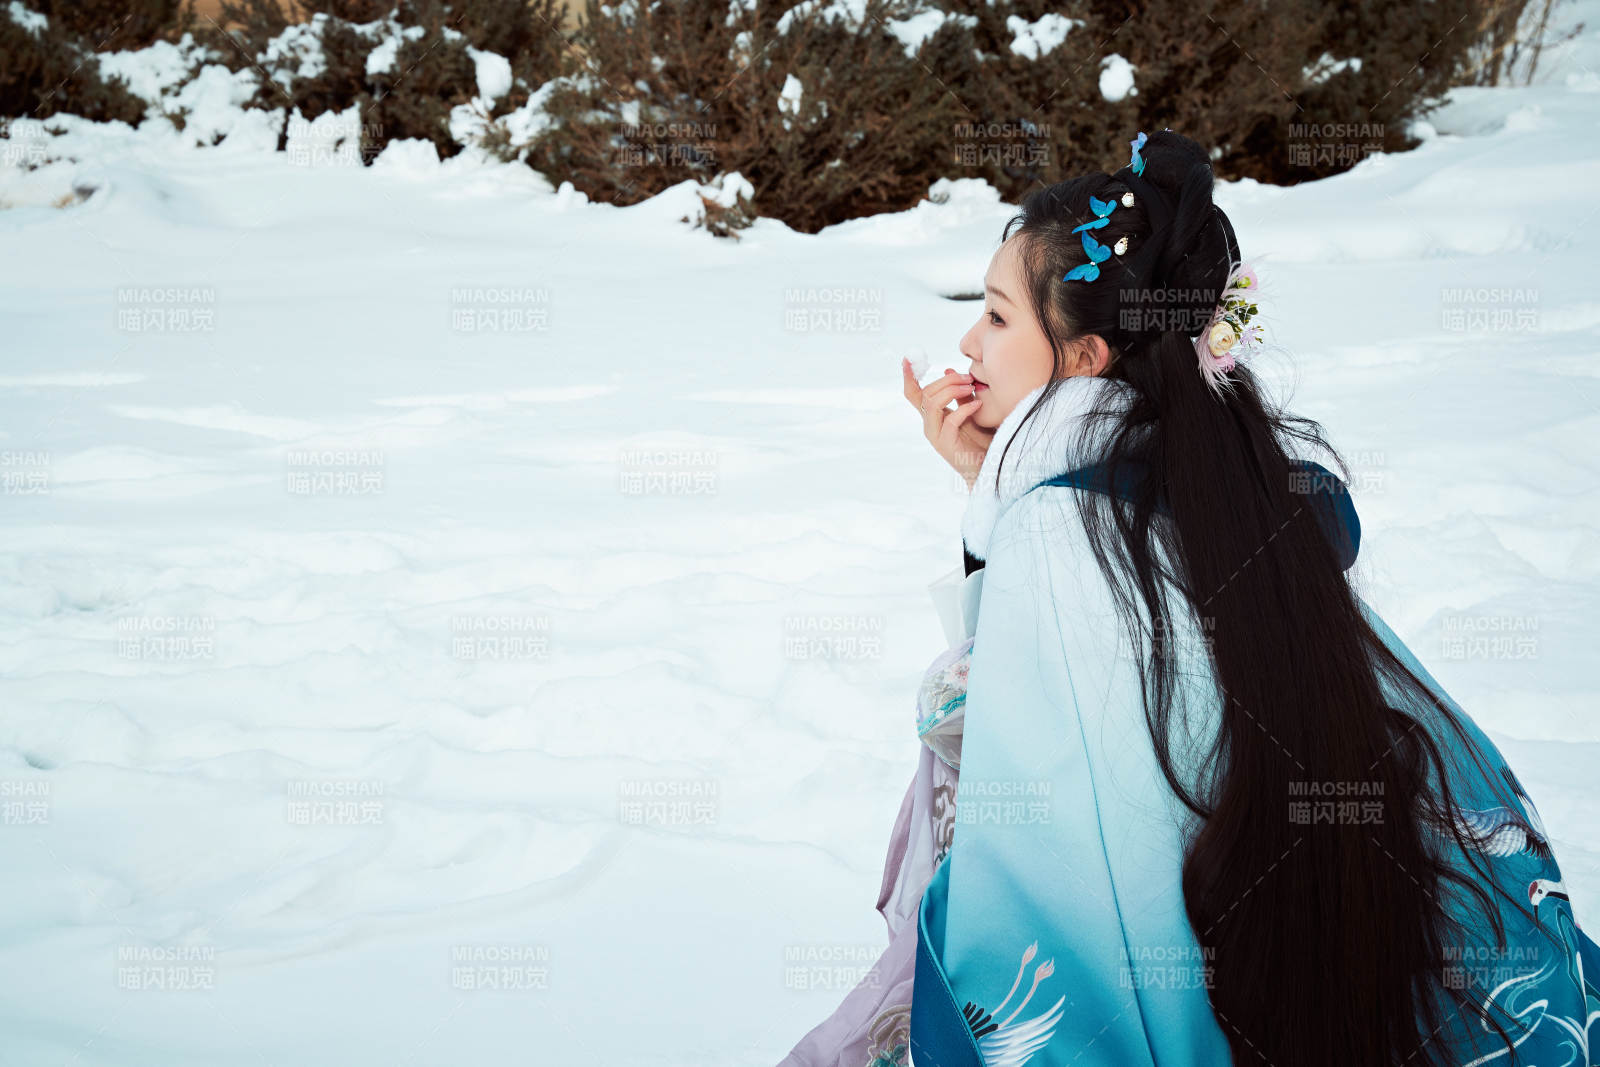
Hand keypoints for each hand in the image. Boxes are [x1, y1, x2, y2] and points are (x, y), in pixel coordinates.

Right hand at [902, 359, 993, 490]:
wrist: (989, 467)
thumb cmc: (982, 440)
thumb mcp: (971, 410)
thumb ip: (960, 393)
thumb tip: (949, 368)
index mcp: (933, 416)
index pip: (913, 394)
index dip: (908, 376)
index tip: (907, 358)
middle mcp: (930, 425)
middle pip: (925, 393)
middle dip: (946, 380)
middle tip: (967, 377)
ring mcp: (936, 435)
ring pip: (932, 404)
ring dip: (952, 390)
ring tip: (970, 388)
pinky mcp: (946, 445)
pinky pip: (950, 420)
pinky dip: (964, 409)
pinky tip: (977, 406)